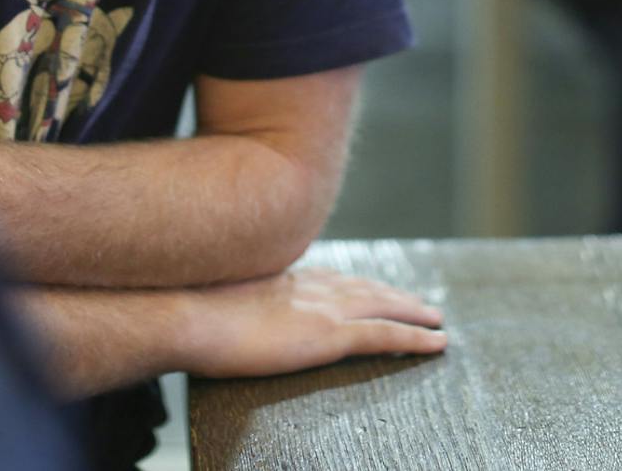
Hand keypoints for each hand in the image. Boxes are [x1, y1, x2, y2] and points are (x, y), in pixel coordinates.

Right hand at [178, 268, 447, 378]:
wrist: (185, 313)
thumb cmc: (187, 311)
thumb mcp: (216, 298)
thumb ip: (236, 302)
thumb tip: (225, 310)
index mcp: (284, 278)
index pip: (333, 279)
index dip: (360, 284)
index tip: (376, 287)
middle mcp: (310, 286)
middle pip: (366, 288)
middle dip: (395, 295)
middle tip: (422, 303)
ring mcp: (322, 309)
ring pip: (384, 308)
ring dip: (414, 313)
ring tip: (436, 320)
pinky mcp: (329, 335)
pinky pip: (385, 336)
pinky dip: (416, 338)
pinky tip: (436, 343)